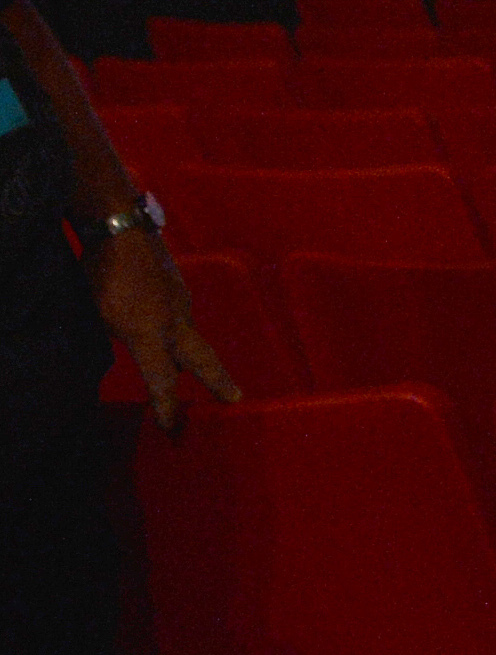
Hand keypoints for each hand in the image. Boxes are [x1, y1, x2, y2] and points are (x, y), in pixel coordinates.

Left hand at [95, 229, 233, 432]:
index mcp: (152, 333)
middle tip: (235, 397)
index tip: (171, 425)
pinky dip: (177, 328)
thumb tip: (129, 342)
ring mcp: (181, 300)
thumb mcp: (100, 314)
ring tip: (189, 368)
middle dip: (218, 381)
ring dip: (189, 354)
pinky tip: (164, 323)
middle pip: (202, 358)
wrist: (121, 228)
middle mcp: (175, 320)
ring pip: (188, 334)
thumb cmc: (104, 273)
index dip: (167, 405)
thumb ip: (118, 333)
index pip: (161, 379)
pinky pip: (181, 315)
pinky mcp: (178, 285)